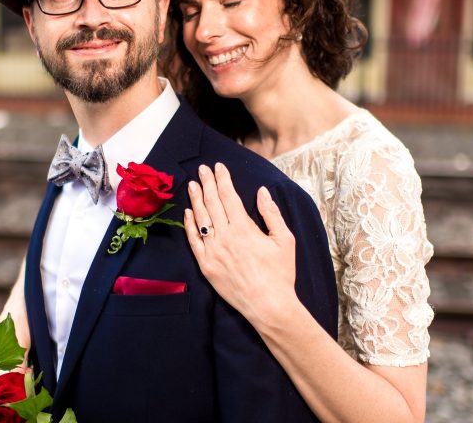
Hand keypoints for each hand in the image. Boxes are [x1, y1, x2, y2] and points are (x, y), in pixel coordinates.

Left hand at [184, 163, 297, 322]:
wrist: (268, 305)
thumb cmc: (280, 273)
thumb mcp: (284, 240)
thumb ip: (271, 213)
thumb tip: (261, 191)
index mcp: (244, 228)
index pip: (229, 196)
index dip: (223, 179)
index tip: (218, 167)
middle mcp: (225, 236)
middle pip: (212, 203)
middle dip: (207, 183)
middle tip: (202, 169)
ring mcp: (213, 251)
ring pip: (201, 219)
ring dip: (196, 199)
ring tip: (192, 185)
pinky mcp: (206, 265)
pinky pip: (193, 241)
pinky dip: (189, 225)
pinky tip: (188, 213)